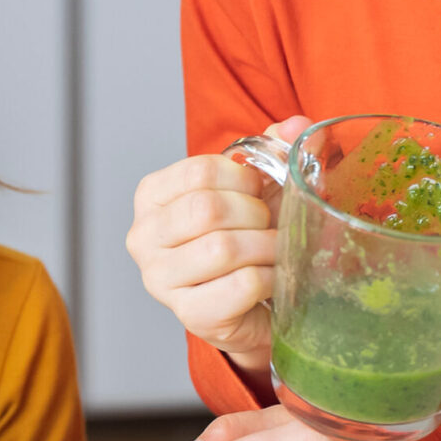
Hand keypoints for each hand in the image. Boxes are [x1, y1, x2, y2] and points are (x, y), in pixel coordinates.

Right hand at [125, 117, 308, 372]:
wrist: (244, 306)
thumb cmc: (242, 238)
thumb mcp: (252, 188)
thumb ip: (272, 150)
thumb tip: (297, 125)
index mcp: (152, 197)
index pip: (199, 170)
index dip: (243, 177)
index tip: (259, 189)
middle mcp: (143, 237)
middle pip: (208, 209)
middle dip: (255, 214)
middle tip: (270, 224)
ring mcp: (161, 280)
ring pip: (223, 249)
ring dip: (266, 246)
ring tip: (276, 250)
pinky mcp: (191, 315)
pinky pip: (242, 285)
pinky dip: (271, 277)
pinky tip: (275, 278)